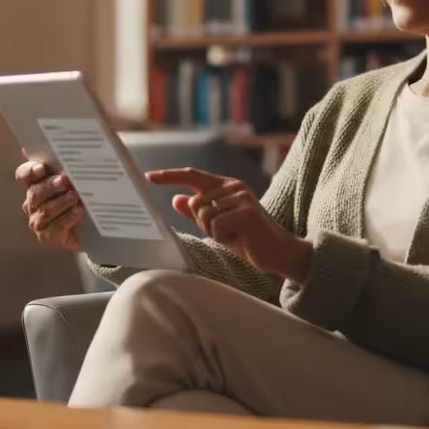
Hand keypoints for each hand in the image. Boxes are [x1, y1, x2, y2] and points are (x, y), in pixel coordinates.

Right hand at [15, 151, 82, 250]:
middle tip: (66, 180)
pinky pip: (53, 228)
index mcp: (35, 183)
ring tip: (76, 197)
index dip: (30, 171)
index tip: (42, 168)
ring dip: (61, 202)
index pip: (24, 175)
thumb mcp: (79, 177)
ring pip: (44, 210)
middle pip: (35, 192)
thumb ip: (68, 163)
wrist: (98, 226)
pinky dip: (67, 218)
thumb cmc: (85, 196)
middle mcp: (33, 201)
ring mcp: (37, 220)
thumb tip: (58, 147)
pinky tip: (78, 212)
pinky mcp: (46, 236)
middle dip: (50, 186)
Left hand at [146, 167, 311, 281]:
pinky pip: (215, 225)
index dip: (170, 176)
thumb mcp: (218, 225)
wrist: (279, 253)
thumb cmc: (249, 239)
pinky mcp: (246, 211)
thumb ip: (198, 212)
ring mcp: (242, 196)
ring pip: (204, 215)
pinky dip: (223, 236)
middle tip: (226, 231)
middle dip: (203, 223)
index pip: (193, 175)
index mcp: (227, 185)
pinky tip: (240, 238)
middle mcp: (234, 186)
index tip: (149, 176)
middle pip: (195, 202)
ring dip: (215, 231)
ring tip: (236, 234)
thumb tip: (176, 199)